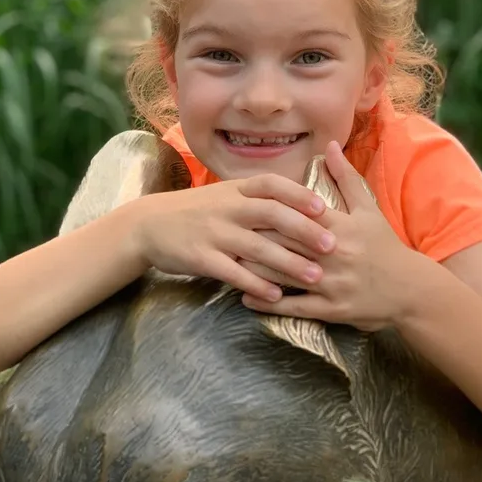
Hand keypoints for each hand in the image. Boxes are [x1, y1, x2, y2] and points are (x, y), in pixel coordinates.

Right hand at [136, 173, 336, 303]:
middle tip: (332, 245)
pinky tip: (276, 295)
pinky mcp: (202, 258)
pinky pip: (233, 273)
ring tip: (314, 276)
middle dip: (304, 230)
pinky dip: (256, 284)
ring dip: (288, 262)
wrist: (149, 225)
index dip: (299, 195)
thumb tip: (303, 201)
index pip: (273, 186)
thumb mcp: (227, 194)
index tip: (324, 207)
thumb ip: (260, 197)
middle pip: (272, 215)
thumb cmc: (198, 210)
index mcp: (237, 190)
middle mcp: (228, 208)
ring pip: (257, 247)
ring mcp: (215, 233)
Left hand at [241, 141, 423, 330]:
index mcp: (340, 227)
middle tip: (225, 232)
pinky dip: (268, 303)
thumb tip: (329, 146)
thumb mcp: (368, 209)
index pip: (297, 214)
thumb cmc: (385, 246)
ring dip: (253, 269)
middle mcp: (334, 254)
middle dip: (253, 237)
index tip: (242, 206)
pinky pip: (294, 307)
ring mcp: (332, 284)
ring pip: (285, 274)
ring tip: (228, 261)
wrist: (411, 290)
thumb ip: (345, 177)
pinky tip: (247, 297)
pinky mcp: (331, 310)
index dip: (268, 210)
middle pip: (285, 243)